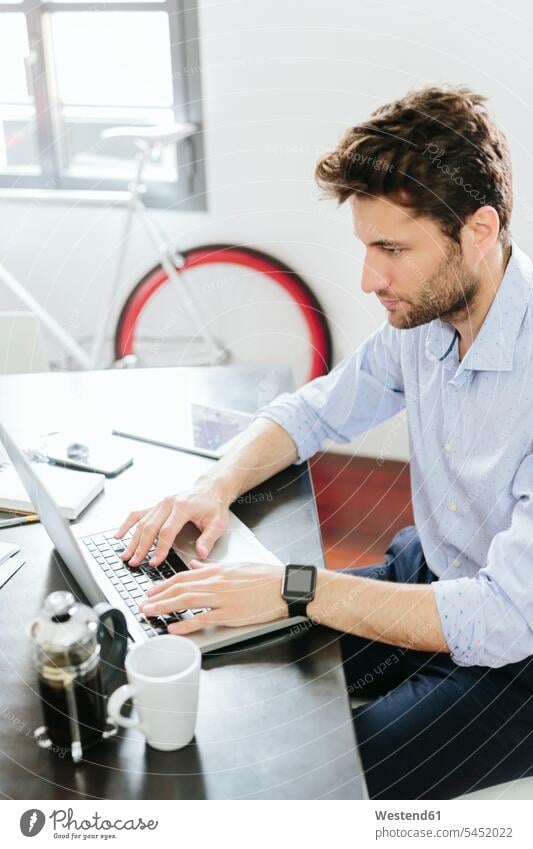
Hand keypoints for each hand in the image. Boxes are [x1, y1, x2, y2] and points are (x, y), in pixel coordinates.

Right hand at [114, 480, 229, 566]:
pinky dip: (127, 524)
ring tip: (126, 556)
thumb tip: (201, 553)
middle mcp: (168, 503)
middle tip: (135, 563)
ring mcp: (160, 503)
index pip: (167, 530)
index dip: (160, 548)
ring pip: (142, 523)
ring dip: (132, 540)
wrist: (210, 488)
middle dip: (141, 547)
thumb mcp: (217, 523)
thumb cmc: (214, 505)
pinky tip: (119, 535)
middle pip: (150, 527)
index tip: (155, 562)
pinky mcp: (156, 505)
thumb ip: (208, 539)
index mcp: (183, 507)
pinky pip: (137, 514)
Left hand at [138, 560, 287, 634]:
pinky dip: (186, 624)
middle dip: (158, 596)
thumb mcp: (235, 566)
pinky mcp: (230, 614)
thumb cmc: (264, 577)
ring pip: (186, 601)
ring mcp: (222, 598)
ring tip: (149, 612)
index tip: (151, 590)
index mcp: (217, 571)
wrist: (285, 586)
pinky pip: (203, 619)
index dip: (164, 584)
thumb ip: (212, 567)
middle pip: (180, 588)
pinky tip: (174, 627)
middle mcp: (216, 582)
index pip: (183, 576)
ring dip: (164, 607)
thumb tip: (195, 563)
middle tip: (142, 603)